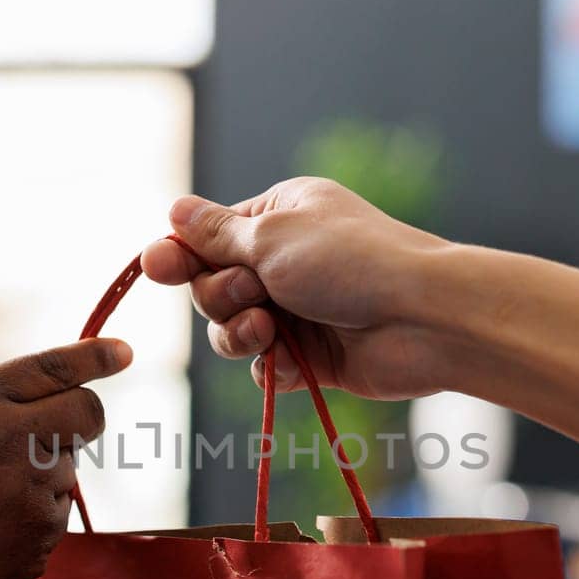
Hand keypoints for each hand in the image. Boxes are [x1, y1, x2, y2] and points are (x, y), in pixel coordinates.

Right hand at [0, 339, 131, 578]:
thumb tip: (33, 402)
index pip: (54, 368)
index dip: (95, 356)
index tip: (123, 351)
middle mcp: (13, 444)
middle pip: (87, 414)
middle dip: (81, 415)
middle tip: (56, 428)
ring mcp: (32, 496)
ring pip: (67, 469)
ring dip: (40, 475)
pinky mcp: (41, 541)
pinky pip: (53, 516)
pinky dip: (30, 519)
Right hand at [139, 177, 457, 399]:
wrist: (422, 318)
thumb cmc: (351, 261)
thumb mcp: (273, 237)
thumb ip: (216, 234)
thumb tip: (175, 210)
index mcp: (278, 216)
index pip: (210, 237)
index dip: (182, 255)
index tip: (157, 266)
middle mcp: (285, 261)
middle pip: (213, 286)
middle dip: (222, 295)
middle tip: (254, 293)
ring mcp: (298, 311)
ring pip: (232, 331)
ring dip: (239, 333)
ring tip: (268, 332)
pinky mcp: (311, 358)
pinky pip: (264, 368)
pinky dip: (269, 367)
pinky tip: (289, 362)